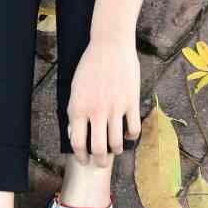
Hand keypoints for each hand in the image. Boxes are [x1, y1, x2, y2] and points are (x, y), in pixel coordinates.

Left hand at [66, 39, 141, 166]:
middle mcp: (95, 111)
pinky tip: (127, 133)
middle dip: (100, 162)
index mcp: (78, 108)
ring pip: (117, 143)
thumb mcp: (75, 88)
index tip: (85, 161)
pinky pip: (133, 129)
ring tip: (115, 149)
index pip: (78, 143)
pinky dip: (131, 136)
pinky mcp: (130, 102)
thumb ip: (74, 112)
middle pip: (98, 149)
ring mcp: (114, 108)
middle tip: (102, 163)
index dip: (81, 157)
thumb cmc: (89, 66)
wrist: (109, 45)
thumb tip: (75, 135)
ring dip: (116, 151)